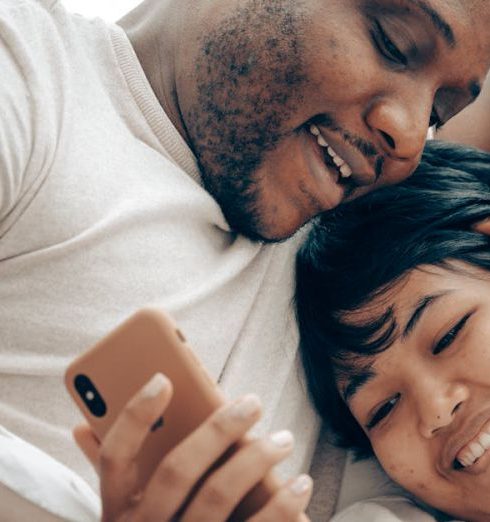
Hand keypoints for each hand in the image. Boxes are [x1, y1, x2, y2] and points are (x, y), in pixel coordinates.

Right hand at [74, 373, 312, 520]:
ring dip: (255, 461)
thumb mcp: (121, 514)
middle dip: (218, 429)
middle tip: (252, 401)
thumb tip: (80, 426)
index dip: (134, 416)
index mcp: (116, 513)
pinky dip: (281, 508)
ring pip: (217, 498)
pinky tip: (300, 483)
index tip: (163, 378)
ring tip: (283, 437)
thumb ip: (109, 472)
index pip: (115, 458)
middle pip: (177, 470)